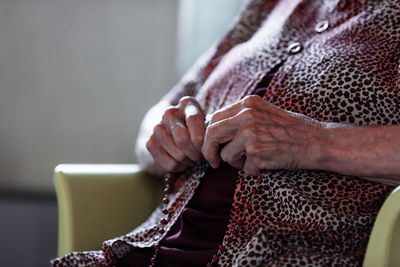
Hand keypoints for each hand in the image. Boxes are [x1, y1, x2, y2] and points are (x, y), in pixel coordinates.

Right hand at [146, 96, 204, 173]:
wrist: (173, 136)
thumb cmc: (198, 130)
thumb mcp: (207, 125)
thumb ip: (211, 130)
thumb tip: (213, 140)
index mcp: (187, 103)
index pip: (194, 120)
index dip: (202, 140)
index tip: (206, 149)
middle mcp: (169, 112)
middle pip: (183, 140)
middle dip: (196, 154)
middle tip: (200, 156)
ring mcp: (157, 127)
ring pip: (178, 154)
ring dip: (189, 162)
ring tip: (192, 158)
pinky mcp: (150, 143)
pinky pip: (169, 164)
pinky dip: (179, 168)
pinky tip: (182, 162)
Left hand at [202, 95, 324, 175]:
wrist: (317, 142)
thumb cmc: (292, 130)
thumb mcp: (264, 114)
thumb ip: (241, 118)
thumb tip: (213, 130)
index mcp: (247, 104)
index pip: (215, 118)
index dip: (209, 136)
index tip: (212, 147)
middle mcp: (246, 115)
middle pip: (212, 134)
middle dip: (209, 151)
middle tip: (214, 163)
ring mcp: (251, 133)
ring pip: (226, 155)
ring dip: (238, 163)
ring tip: (257, 160)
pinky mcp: (257, 151)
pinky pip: (244, 169)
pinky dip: (254, 171)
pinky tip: (268, 164)